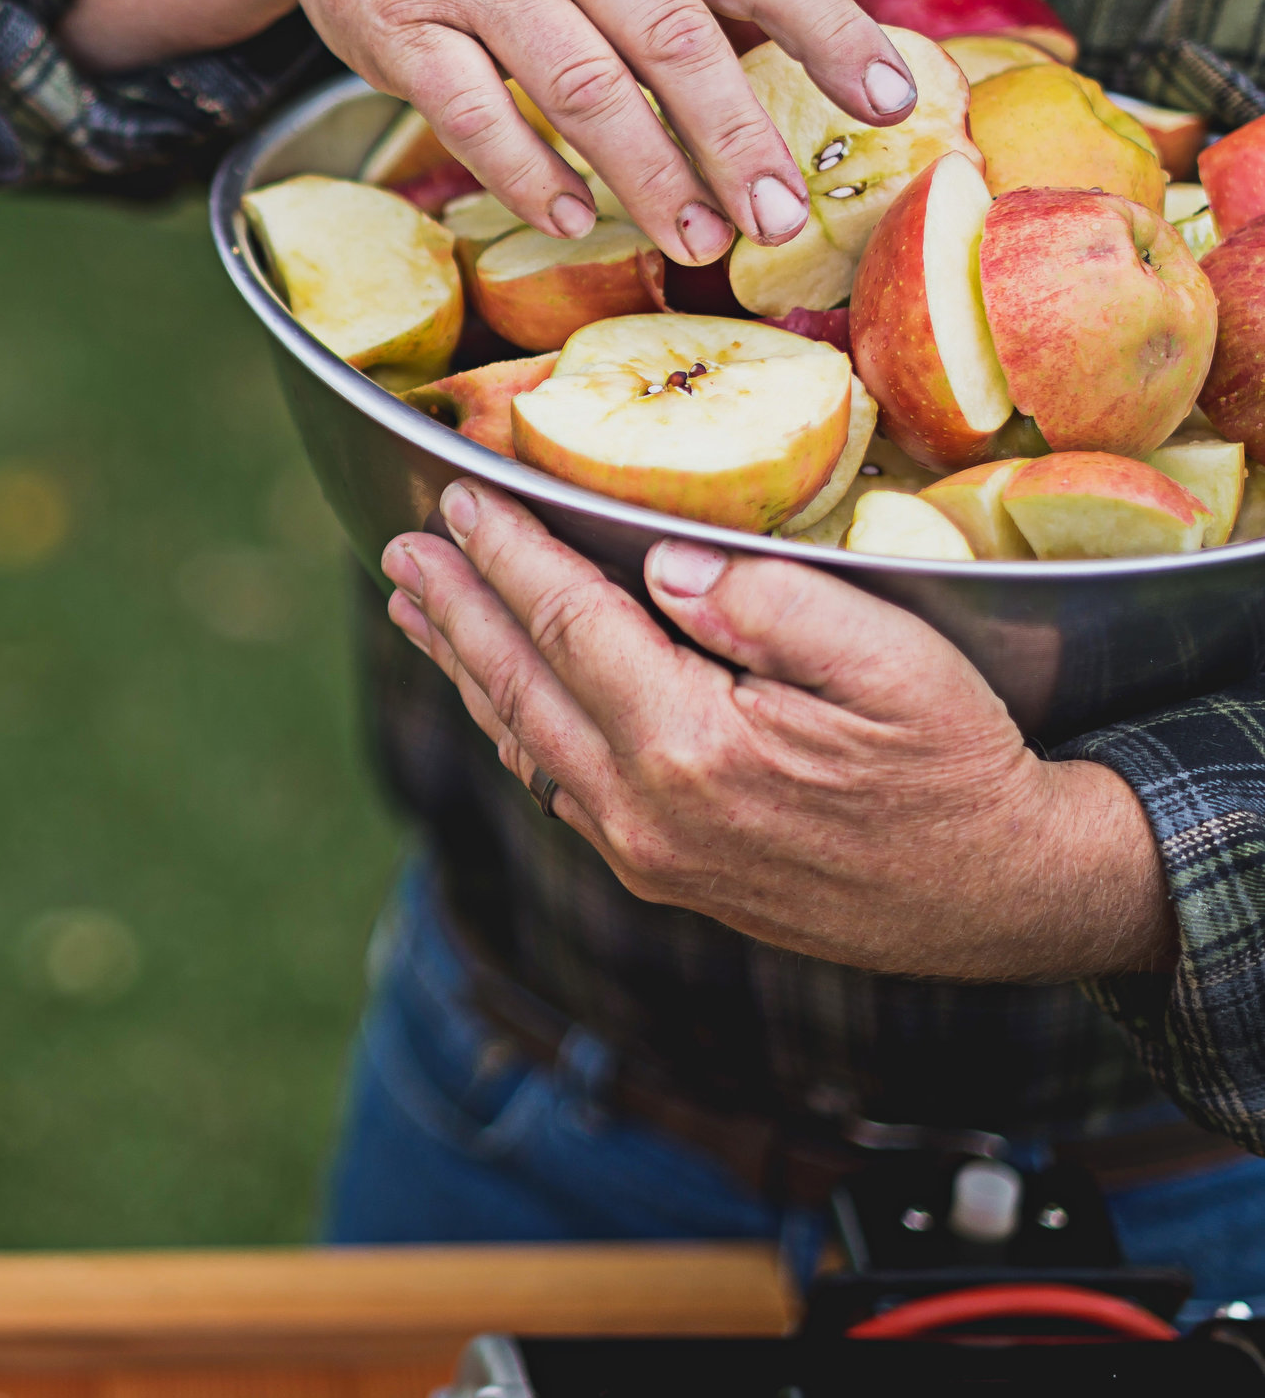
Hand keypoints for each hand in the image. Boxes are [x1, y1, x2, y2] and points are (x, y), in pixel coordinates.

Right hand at [59, 0, 919, 265]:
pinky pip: (476, 116)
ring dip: (647, 176)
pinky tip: (573, 219)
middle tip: (783, 217)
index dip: (828, 28)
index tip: (886, 99)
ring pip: (581, 85)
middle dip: (737, 137)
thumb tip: (795, 38)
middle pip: (672, 36)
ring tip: (696, 240)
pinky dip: (531, 177)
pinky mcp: (402, 27)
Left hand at [382, 482, 1175, 981]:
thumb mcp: (892, 661)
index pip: (569, 623)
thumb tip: (658, 563)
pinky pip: (555, 783)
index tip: (458, 501)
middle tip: (401, 552)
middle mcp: (642, 808)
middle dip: (455, 609)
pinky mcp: (658, 871)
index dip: (509, 554)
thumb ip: (770, 602)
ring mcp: (642, 850)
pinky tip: (494, 689)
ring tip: (419, 609)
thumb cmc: (956, 764)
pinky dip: (512, 723)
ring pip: (524, 740)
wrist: (997, 896)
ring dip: (466, 666)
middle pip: (518, 684)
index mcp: (691, 744)